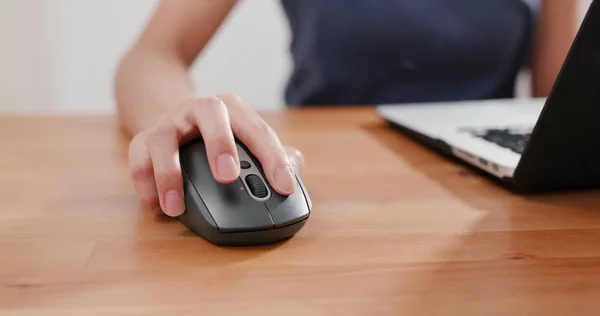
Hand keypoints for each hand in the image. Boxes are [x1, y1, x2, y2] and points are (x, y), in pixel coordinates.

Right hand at [127, 94, 304, 216]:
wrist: (173, 116)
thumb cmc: (219, 134)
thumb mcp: (246, 138)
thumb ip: (274, 154)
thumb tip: (293, 166)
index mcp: (232, 109)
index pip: (256, 128)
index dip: (273, 158)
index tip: (284, 186)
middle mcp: (199, 109)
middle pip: (210, 112)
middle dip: (219, 143)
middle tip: (227, 177)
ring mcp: (169, 122)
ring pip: (163, 137)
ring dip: (170, 172)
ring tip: (176, 207)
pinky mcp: (142, 139)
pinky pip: (137, 157)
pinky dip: (145, 182)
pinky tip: (156, 206)